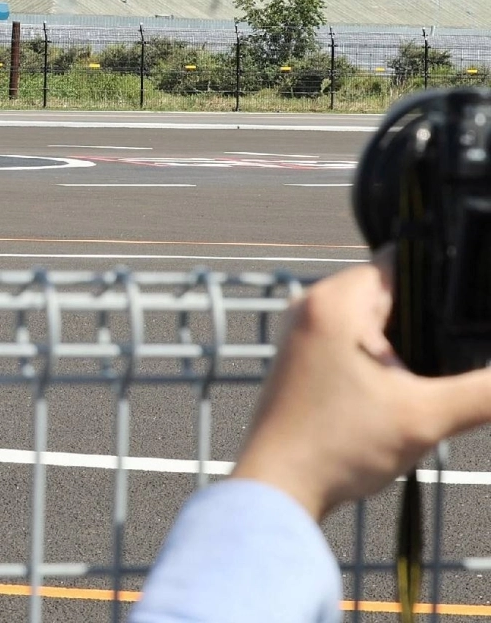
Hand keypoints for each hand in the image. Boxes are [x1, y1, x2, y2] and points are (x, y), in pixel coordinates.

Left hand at [232, 253, 490, 519]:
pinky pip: (353, 337)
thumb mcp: (426, 417)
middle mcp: (312, 304)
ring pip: (373, 317)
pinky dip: (381, 355)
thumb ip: (486, 392)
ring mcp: (302, 329)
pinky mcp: (302, 356)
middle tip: (456, 351)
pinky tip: (401, 385)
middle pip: (391, 290)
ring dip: (405, 341)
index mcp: (336, 301)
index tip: (473, 310)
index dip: (445, 283)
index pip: (404, 262)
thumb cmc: (338, 447)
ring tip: (423, 376)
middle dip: (428, 318)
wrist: (278, 488)